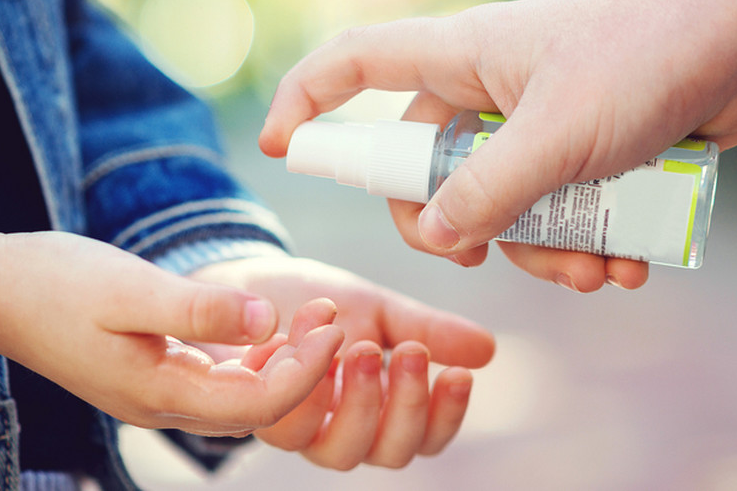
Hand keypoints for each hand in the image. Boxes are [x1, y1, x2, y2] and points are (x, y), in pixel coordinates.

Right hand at [0, 230, 343, 436]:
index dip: (307, 369)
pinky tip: (267, 326)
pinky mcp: (150, 374)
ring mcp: (155, 394)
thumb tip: (266, 321)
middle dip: (306, 367)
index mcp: (158, 394)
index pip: (259, 403)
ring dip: (282, 363)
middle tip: (333, 315)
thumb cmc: (55, 283)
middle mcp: (161, 407)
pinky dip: (251, 359)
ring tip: (312, 316)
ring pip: (240, 398)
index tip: (334, 323)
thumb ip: (199, 309)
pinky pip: (217, 381)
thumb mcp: (130, 288)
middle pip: (257, 408)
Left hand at [190, 256, 494, 468]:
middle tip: (414, 351)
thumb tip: (488, 350)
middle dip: (407, 405)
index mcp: (379, 412)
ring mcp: (300, 430)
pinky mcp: (257, 414)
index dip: (445, 416)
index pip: (424, 437)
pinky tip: (309, 339)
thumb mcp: (379, 309)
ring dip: (360, 400)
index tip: (461, 375)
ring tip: (364, 345)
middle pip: (389, 452)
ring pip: (339, 450)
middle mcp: (341, 432)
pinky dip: (302, 384)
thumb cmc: (316, 305)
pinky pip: (284, 422)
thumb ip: (428, 331)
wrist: (248, 283)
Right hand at [260, 0, 736, 289]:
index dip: (307, 101)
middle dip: (462, 227)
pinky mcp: (586, 149)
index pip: (355, 64)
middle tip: (488, 257)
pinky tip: (628, 265)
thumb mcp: (560, 136)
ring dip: (542, 250)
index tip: (279, 147)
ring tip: (595, 270)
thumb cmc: (648, 60)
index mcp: (461, 60)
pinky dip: (585, 245)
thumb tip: (434, 237)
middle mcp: (489, 90)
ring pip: (503, 203)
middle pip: (428, 168)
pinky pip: (559, 210)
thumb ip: (488, 190)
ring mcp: (538, 122)